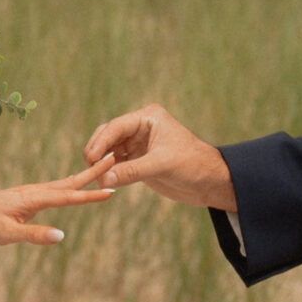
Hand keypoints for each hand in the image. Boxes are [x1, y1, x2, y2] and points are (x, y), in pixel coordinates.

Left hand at [0, 154, 116, 258]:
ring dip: (84, 176)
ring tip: (103, 167)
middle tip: (114, 159)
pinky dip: (71, 184)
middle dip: (92, 173)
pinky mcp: (29, 198)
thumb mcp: (8, 235)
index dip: (89, 195)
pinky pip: (56, 189)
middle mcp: (35, 191)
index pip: (67, 197)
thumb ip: (34, 235)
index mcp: (32, 199)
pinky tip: (76, 184)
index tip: (110, 190)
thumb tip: (61, 236)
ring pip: (64, 184)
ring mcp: (32, 193)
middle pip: (69, 182)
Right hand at [83, 103, 236, 210]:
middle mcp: (140, 129)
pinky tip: (104, 182)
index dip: (101, 142)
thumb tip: (103, 179)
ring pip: (109, 152)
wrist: (210, 181)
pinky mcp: (138, 161)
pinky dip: (108, 173)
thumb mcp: (162, 165)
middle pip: (108, 136)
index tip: (90, 158)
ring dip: (101, 164)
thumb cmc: (193, 165)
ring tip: (96, 179)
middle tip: (90, 169)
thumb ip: (131, 171)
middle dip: (97, 152)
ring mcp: (137, 145)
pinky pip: (116, 165)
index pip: (116, 127)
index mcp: (148, 118)